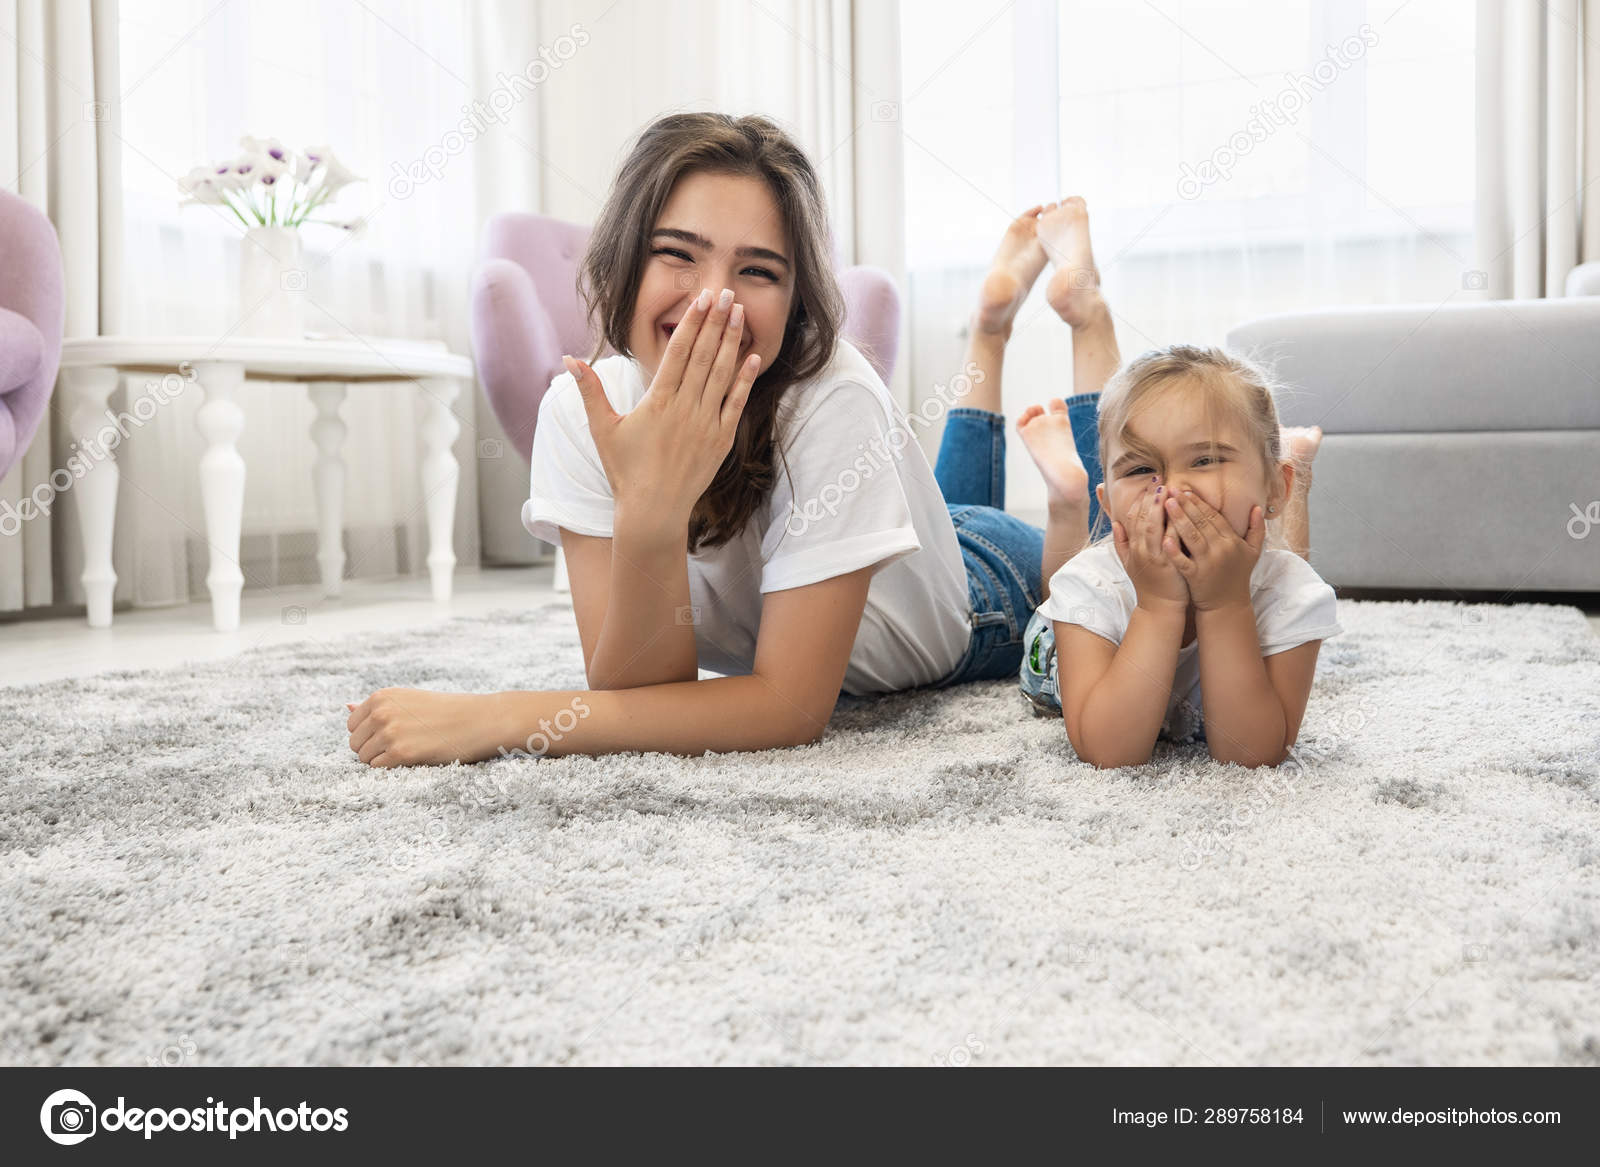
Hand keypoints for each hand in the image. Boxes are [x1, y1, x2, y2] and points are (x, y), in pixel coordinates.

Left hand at [346, 689, 502, 767]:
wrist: (479, 720)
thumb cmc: (447, 711)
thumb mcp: (409, 700)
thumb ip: (377, 706)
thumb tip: (346, 706)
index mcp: (382, 697)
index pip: (352, 725)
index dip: (370, 735)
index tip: (393, 736)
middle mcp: (381, 712)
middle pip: (355, 743)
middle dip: (373, 749)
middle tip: (402, 747)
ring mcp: (390, 732)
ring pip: (364, 758)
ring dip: (382, 761)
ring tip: (408, 753)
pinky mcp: (401, 753)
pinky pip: (378, 769)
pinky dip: (391, 769)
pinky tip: (411, 759)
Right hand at [564, 287, 761, 524]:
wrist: (653, 511)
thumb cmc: (625, 470)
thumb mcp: (602, 428)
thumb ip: (589, 391)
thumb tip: (568, 360)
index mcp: (658, 401)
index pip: (678, 352)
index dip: (691, 322)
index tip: (702, 298)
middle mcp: (685, 408)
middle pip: (703, 356)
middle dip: (715, 321)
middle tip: (727, 292)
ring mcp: (706, 424)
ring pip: (722, 374)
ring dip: (731, 342)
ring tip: (739, 313)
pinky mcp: (721, 440)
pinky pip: (736, 404)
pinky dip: (744, 380)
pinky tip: (752, 357)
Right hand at [1112, 482, 1188, 612]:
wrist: (1160, 607)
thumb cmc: (1148, 584)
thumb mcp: (1128, 564)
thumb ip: (1121, 543)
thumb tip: (1115, 523)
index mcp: (1133, 547)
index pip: (1133, 517)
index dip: (1140, 500)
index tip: (1149, 484)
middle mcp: (1141, 550)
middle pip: (1143, 518)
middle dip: (1150, 497)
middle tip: (1159, 479)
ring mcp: (1155, 557)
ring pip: (1154, 526)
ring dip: (1160, 507)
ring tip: (1168, 489)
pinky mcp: (1170, 563)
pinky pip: (1171, 540)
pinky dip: (1175, 524)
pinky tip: (1182, 511)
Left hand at [1162, 489, 1263, 610]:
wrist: (1228, 605)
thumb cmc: (1238, 576)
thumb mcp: (1253, 552)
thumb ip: (1257, 529)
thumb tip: (1258, 507)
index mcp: (1232, 541)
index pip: (1214, 516)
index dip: (1199, 503)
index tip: (1186, 490)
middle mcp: (1221, 549)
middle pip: (1201, 522)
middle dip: (1186, 505)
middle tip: (1172, 489)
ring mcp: (1208, 563)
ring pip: (1192, 536)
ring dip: (1179, 518)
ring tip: (1166, 503)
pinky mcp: (1195, 576)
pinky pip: (1183, 561)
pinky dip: (1174, 550)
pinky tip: (1164, 538)